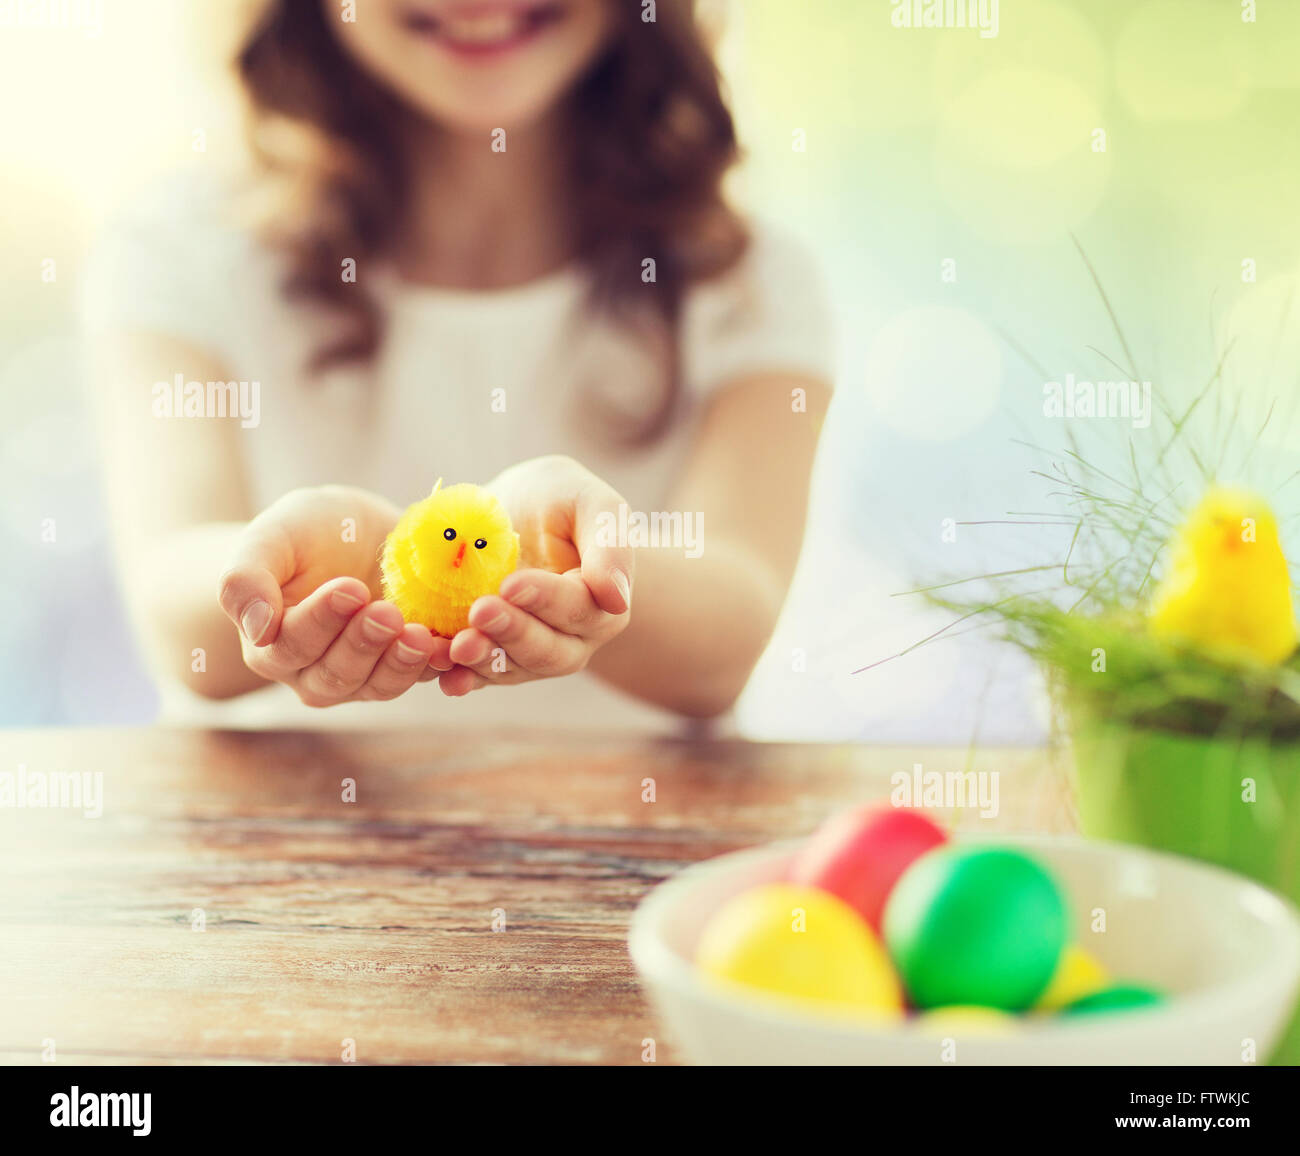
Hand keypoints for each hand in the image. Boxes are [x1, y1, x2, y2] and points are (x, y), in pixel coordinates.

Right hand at [218, 485, 453, 705]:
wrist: (358, 531)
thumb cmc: (307, 531)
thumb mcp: (271, 537)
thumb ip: (246, 579)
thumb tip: (255, 631)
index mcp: (272, 643)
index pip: (292, 643)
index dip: (322, 621)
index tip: (350, 589)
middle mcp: (313, 671)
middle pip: (336, 673)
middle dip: (364, 644)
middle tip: (388, 613)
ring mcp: (362, 676)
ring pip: (378, 685)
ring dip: (401, 664)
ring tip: (423, 635)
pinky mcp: (404, 668)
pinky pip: (422, 678)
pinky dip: (439, 668)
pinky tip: (453, 648)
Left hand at [436, 456, 634, 694]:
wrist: (511, 513)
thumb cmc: (557, 500)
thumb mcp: (588, 502)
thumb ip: (610, 542)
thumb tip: (618, 600)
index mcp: (602, 602)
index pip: (578, 607)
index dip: (545, 599)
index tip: (511, 584)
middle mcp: (572, 639)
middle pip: (548, 650)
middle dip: (512, 633)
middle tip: (479, 611)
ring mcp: (531, 654)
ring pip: (513, 669)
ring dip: (484, 661)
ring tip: (455, 647)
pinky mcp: (493, 659)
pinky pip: (479, 675)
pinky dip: (460, 676)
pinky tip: (442, 675)